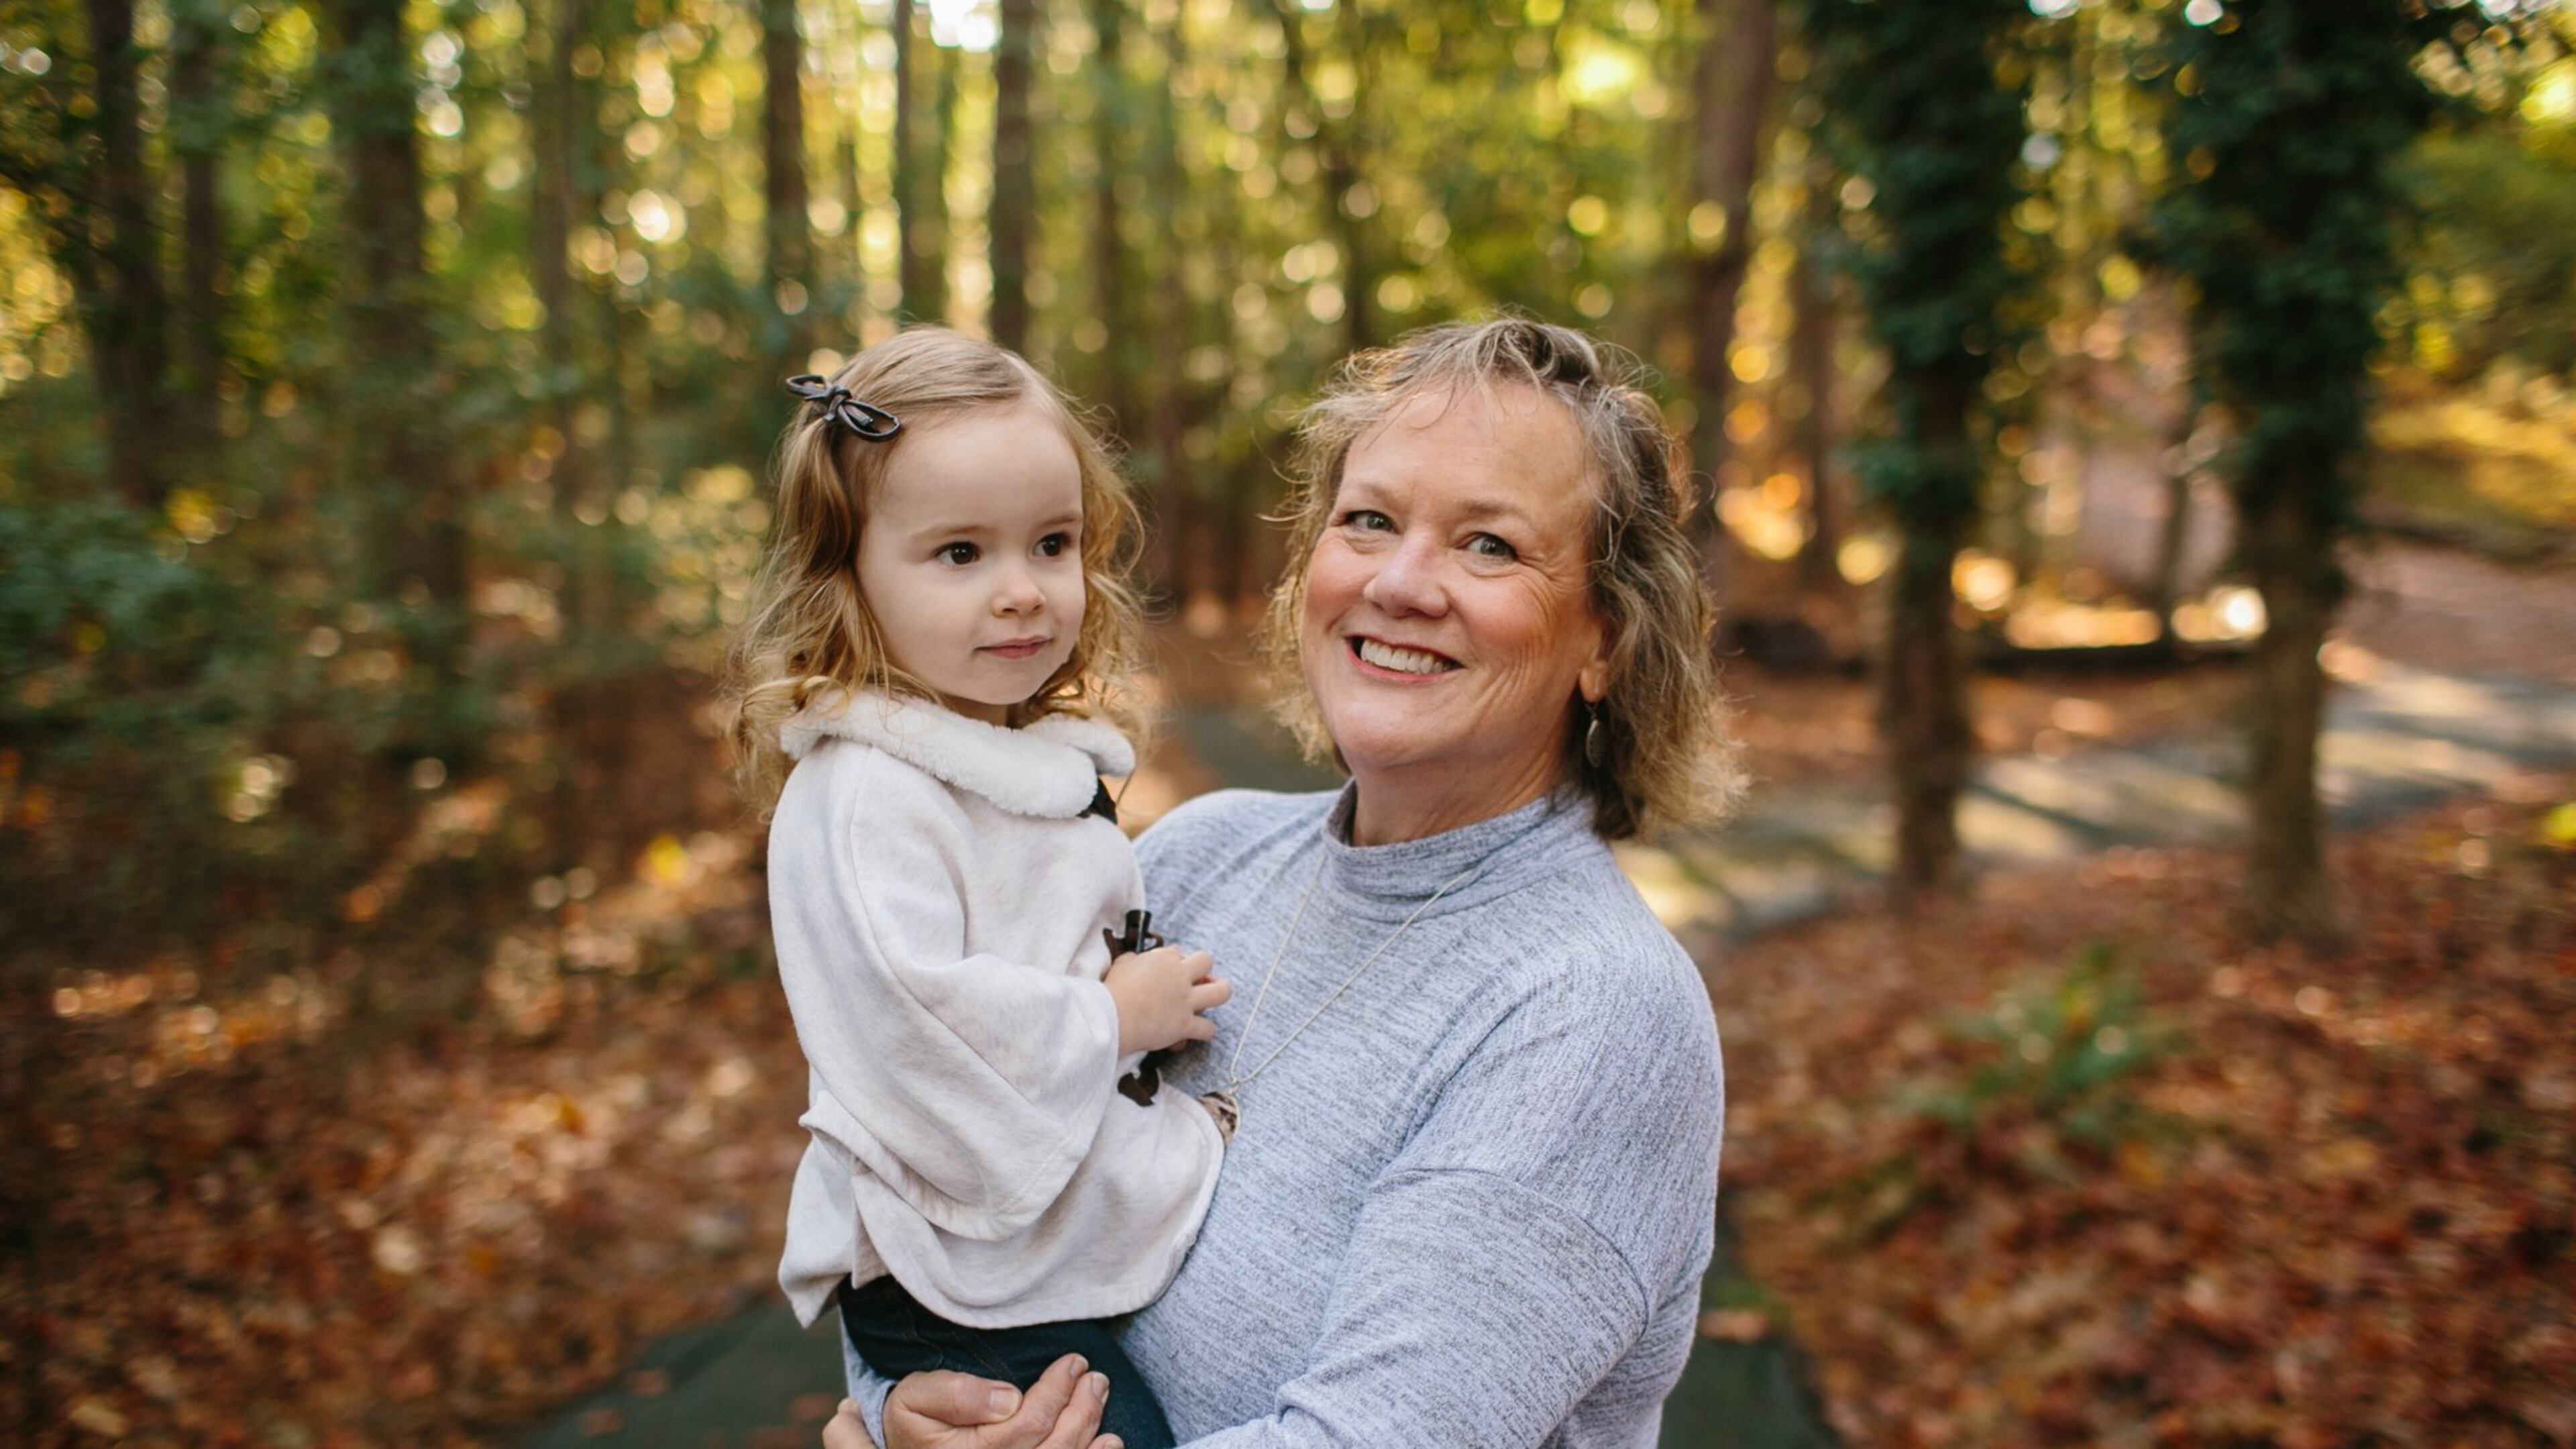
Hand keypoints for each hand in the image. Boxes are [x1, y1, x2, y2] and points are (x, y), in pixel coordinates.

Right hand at [835, 1355, 1118, 1448]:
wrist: (902, 1447)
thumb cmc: (912, 1420)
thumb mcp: (915, 1396)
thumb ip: (956, 1394)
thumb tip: (1008, 1398)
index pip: (1027, 1425)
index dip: (1056, 1392)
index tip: (1072, 1362)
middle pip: (1053, 1447)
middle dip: (1082, 1409)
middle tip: (1095, 1377)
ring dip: (1090, 1430)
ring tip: (1100, 1396)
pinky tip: (1108, 1443)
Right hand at [1103, 945, 1226, 1056]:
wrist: (1111, 1017)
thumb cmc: (1111, 991)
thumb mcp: (1120, 965)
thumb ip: (1132, 960)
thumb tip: (1137, 959)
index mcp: (1163, 959)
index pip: (1178, 952)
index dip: (1174, 962)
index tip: (1166, 972)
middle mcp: (1179, 976)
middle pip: (1206, 961)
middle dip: (1204, 969)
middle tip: (1197, 980)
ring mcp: (1186, 1000)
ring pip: (1222, 991)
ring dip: (1219, 992)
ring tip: (1211, 998)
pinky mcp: (1185, 1024)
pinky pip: (1208, 1029)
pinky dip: (1205, 1031)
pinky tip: (1198, 1031)